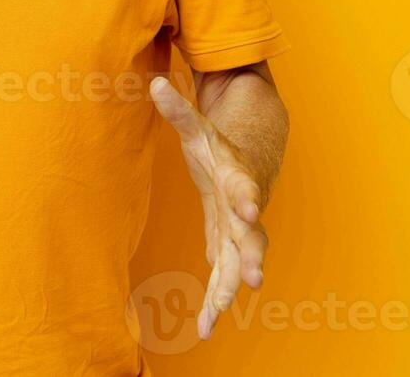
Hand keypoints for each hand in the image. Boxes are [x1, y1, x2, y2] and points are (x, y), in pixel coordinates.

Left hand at [150, 76, 267, 339]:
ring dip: (230, 289)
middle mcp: (244, 210)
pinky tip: (205, 326)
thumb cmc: (221, 146)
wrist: (250, 159)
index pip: (245, 187)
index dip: (247, 198)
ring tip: (215, 318)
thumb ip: (179, 110)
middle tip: (255, 278)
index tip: (250, 212)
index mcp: (237, 177)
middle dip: (253, 256)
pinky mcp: (231, 248)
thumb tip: (153, 83)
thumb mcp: (200, 128)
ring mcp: (240, 232)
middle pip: (252, 236)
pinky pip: (226, 277)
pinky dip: (217, 299)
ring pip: (239, 264)